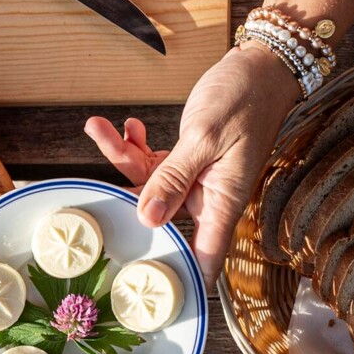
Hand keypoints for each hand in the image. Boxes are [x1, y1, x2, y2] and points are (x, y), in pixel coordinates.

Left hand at [85, 46, 299, 288]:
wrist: (260, 67)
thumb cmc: (245, 99)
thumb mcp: (204, 138)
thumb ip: (173, 178)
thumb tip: (148, 218)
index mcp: (222, 201)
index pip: (203, 257)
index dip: (178, 276)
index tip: (144, 287)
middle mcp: (207, 196)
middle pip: (159, 218)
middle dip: (124, 200)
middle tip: (94, 186)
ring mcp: (195, 179)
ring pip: (149, 184)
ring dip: (122, 157)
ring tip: (101, 128)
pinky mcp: (187, 160)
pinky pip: (154, 163)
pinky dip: (136, 145)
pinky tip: (127, 126)